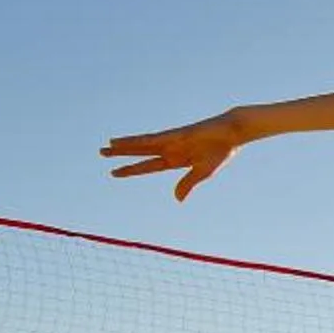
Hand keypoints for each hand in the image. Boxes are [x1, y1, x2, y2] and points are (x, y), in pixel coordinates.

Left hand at [103, 112, 243, 200]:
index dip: (131, 169)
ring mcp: (170, 141)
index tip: (114, 172)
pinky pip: (150, 140)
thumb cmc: (221, 151)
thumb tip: (177, 199)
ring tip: (106, 147)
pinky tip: (123, 141)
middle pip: (139, 153)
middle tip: (101, 153)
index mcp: (175, 160)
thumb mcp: (203, 172)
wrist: (232, 133)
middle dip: (121, 154)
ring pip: (141, 145)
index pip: (147, 166)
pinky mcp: (173, 135)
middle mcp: (168, 149)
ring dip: (123, 146)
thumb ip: (187, 184)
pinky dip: (135, 141)